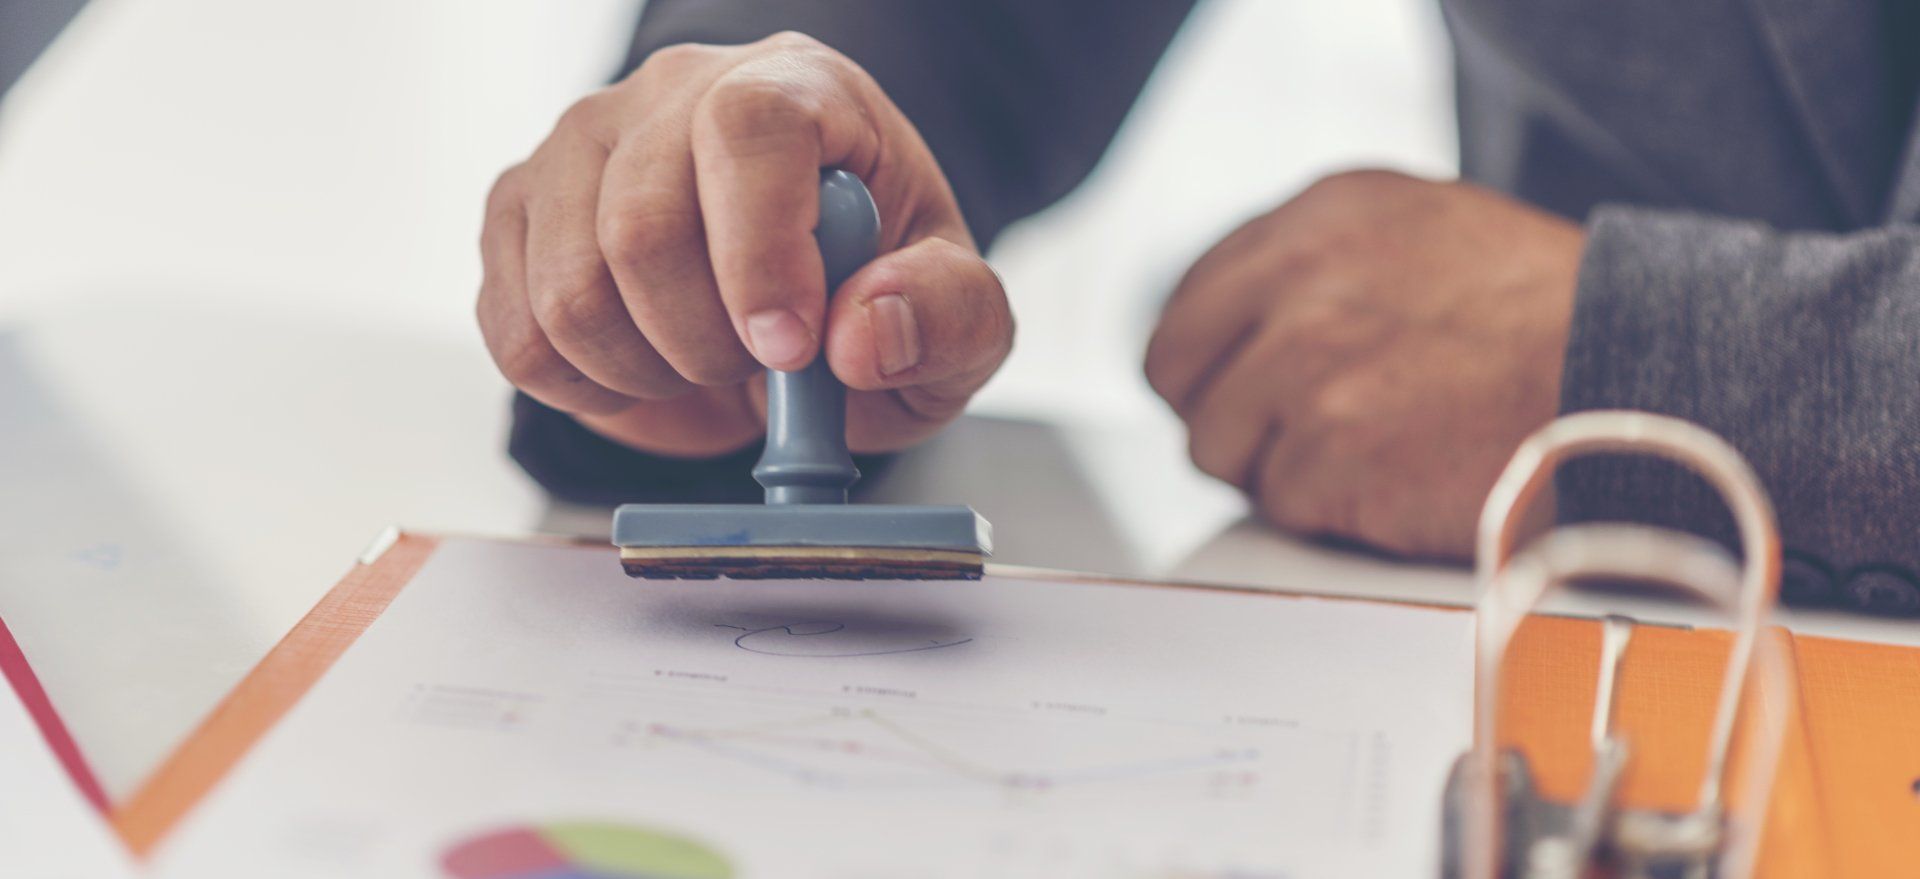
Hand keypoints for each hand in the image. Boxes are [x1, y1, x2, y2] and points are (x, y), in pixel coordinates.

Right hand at [477, 33, 1012, 457]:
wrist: (792, 302)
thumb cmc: (874, 287)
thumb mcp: (958, 314)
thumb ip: (948, 316)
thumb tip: (864, 335)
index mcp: (796, 87)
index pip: (748, 127)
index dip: (761, 250)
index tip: (791, 348)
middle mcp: (672, 94)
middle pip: (642, 223)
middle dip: (706, 342)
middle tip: (760, 367)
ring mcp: (578, 147)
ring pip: (568, 289)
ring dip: (646, 373)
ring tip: (705, 366)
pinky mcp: (517, 212)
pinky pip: (516, 334)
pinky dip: (583, 389)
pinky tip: (642, 371)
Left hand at [1145, 170, 1583, 558]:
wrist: (1634, 379)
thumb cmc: (1544, 322)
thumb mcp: (1422, 237)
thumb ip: (1320, 267)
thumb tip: (1239, 328)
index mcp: (1317, 219)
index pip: (1189, 305)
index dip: (1214, 364)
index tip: (1245, 389)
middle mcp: (1298, 282)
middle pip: (1179, 376)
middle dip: (1225, 416)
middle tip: (1295, 436)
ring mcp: (1306, 368)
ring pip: (1218, 450)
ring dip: (1281, 468)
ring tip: (1372, 452)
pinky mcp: (1327, 452)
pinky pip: (1280, 505)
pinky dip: (1331, 511)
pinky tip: (1400, 481)